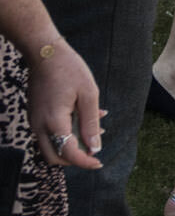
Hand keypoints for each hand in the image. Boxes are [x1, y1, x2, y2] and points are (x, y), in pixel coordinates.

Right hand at [25, 40, 101, 169]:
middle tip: (94, 152)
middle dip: (74, 159)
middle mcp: (39, 125)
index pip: (68, 152)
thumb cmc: (69, 69)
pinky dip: (65, 132)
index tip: (99, 163)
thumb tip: (95, 148)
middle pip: (53, 156)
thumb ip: (91, 123)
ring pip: (50, 145)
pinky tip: (85, 118)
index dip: (84, 161)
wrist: (45, 53)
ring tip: (95, 132)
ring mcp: (34, 120)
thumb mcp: (88, 94)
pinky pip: (48, 132)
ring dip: (70, 144)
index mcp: (54, 121)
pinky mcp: (34, 114)